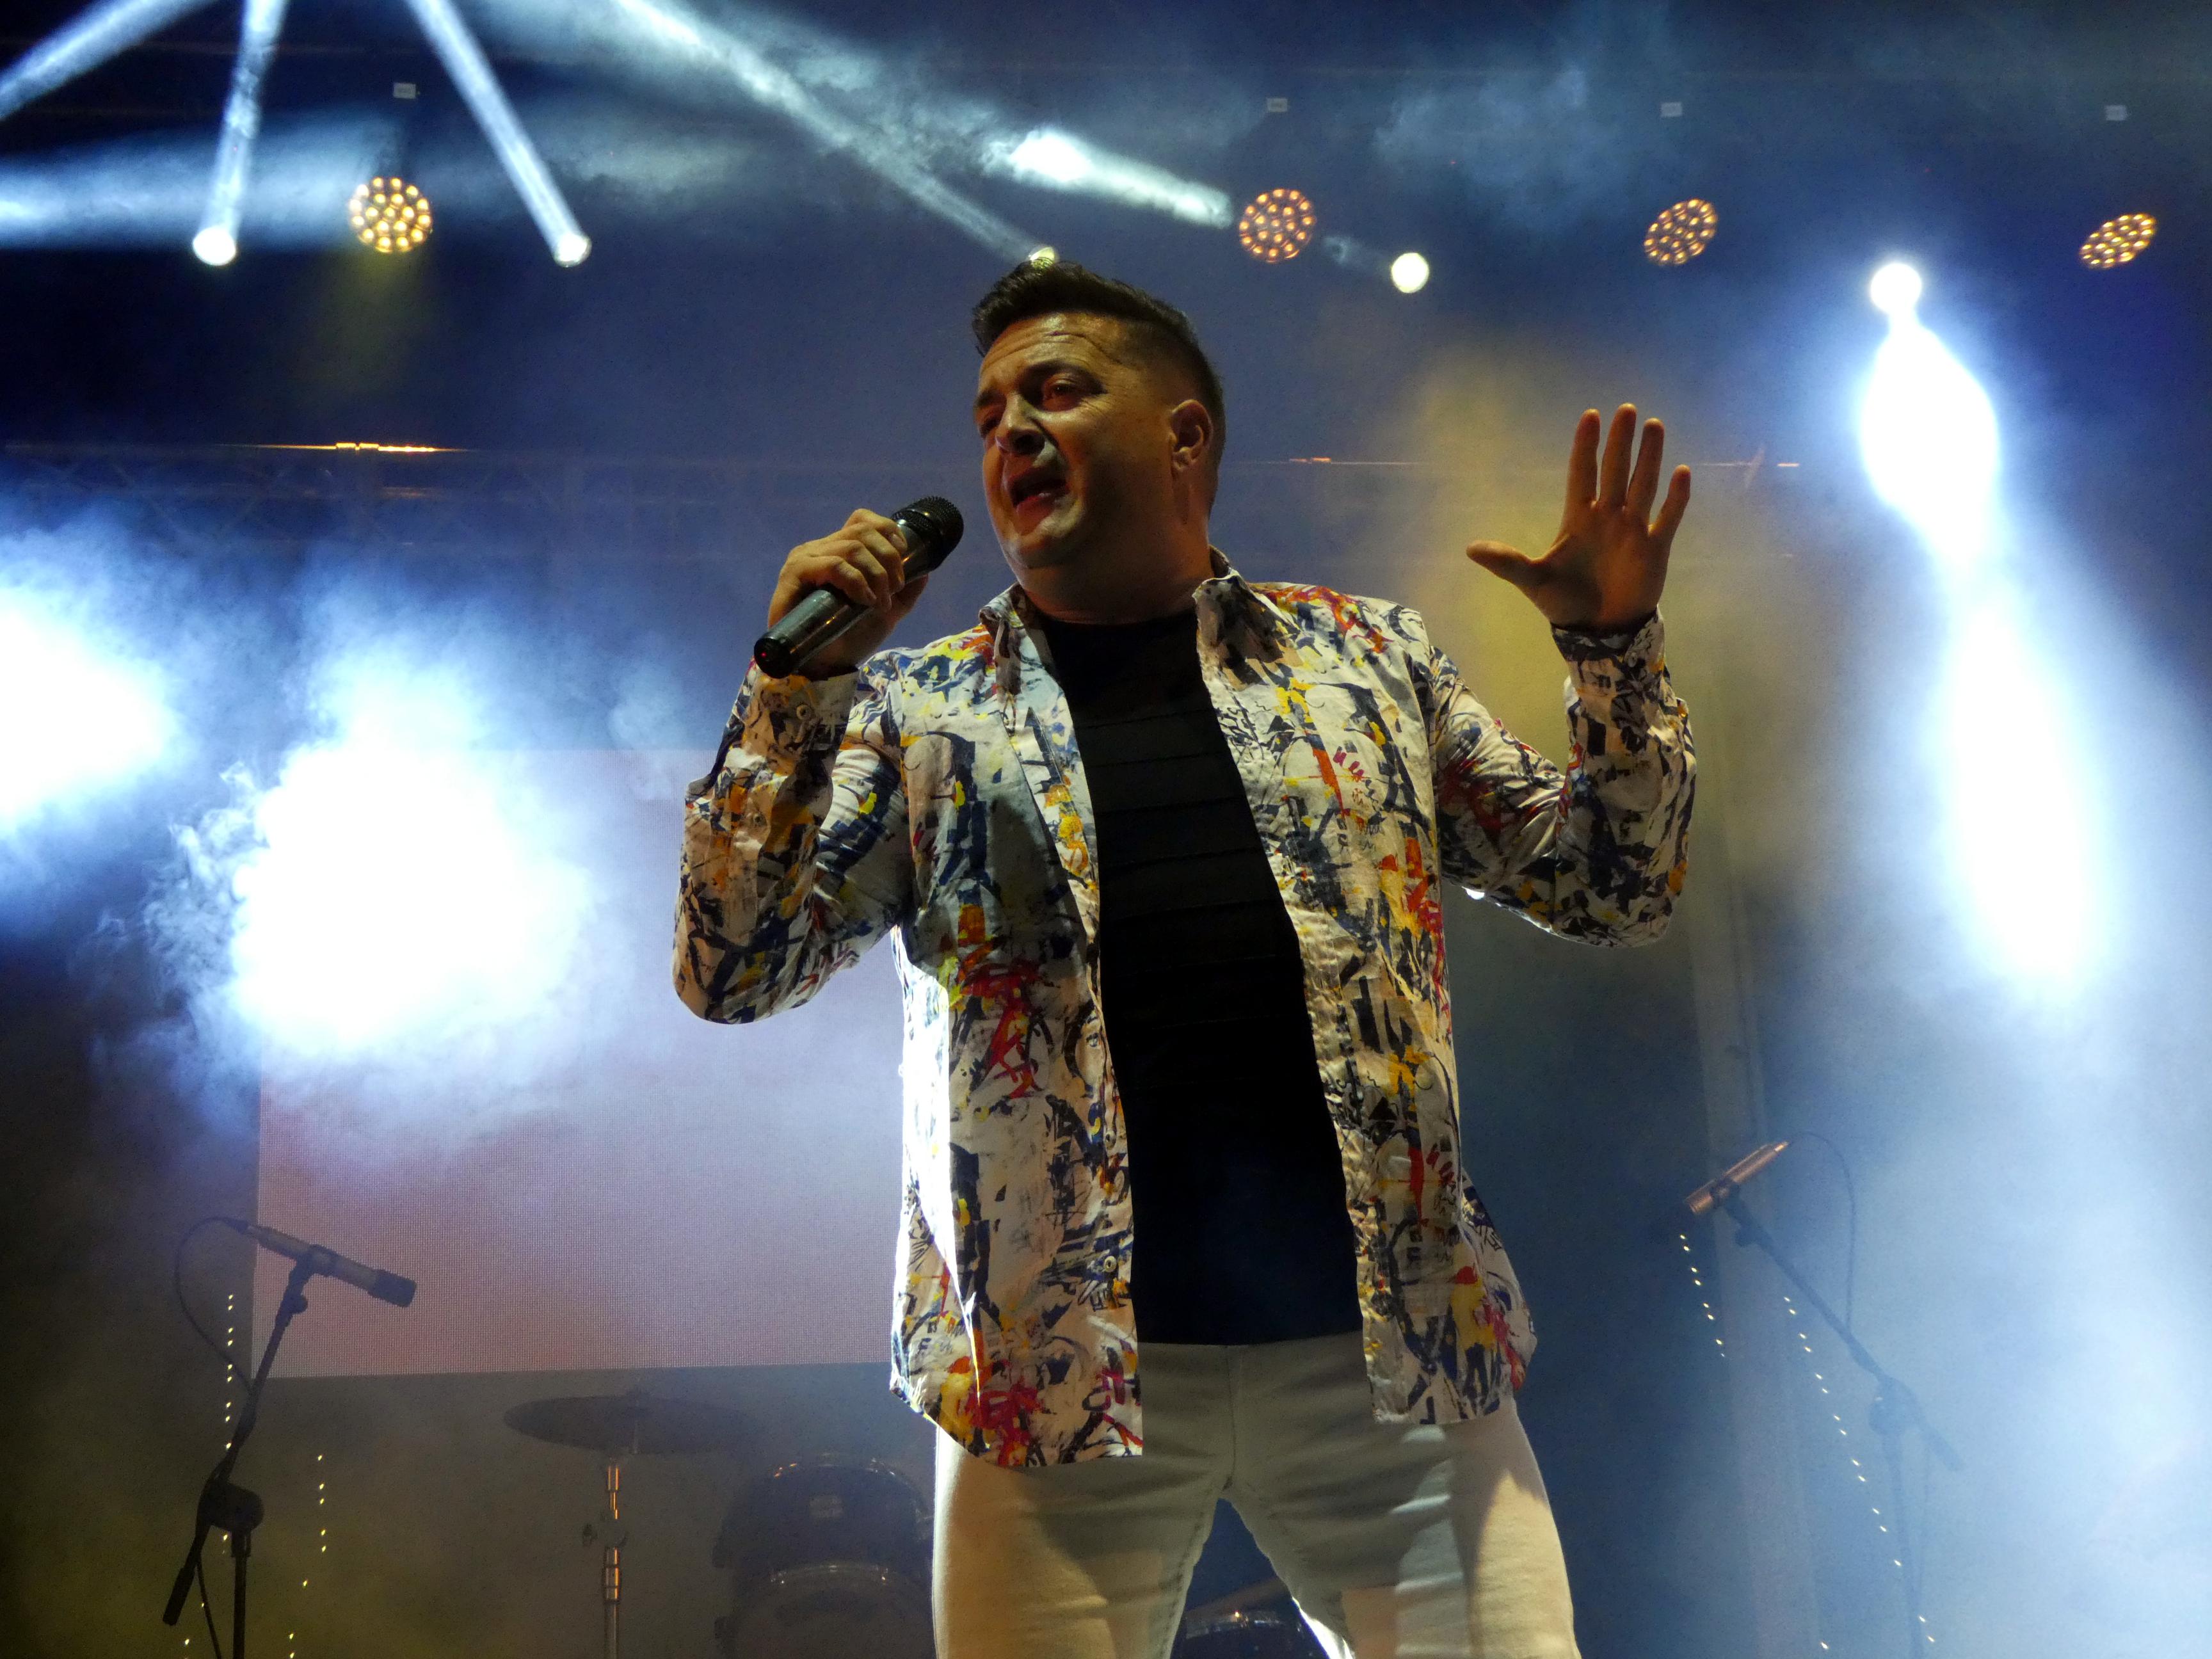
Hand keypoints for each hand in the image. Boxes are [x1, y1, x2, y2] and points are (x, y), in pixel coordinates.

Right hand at [765, 508, 931, 676]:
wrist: (823, 667)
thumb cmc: (849, 639)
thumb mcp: (887, 613)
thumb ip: (905, 593)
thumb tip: (925, 569)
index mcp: (838, 551)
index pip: (862, 520)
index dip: (888, 530)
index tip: (903, 556)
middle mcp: (820, 549)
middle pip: (862, 531)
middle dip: (888, 559)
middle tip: (894, 589)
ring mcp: (805, 559)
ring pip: (852, 547)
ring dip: (876, 574)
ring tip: (880, 602)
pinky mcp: (794, 573)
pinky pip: (834, 565)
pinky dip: (856, 581)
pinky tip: (864, 600)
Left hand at [1466, 405, 1689, 633]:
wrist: (1599, 631)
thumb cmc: (1565, 603)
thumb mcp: (1533, 581)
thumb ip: (1507, 563)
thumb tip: (1470, 549)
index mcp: (1578, 518)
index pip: (1582, 474)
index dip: (1585, 447)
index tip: (1590, 416)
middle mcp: (1607, 516)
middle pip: (1614, 471)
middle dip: (1620, 442)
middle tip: (1626, 409)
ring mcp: (1632, 529)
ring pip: (1642, 485)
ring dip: (1649, 457)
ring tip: (1653, 426)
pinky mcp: (1654, 547)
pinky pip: (1667, 517)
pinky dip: (1676, 498)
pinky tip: (1682, 472)